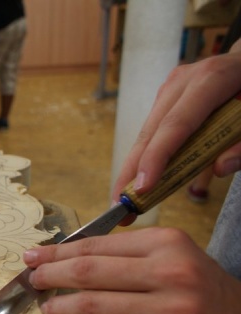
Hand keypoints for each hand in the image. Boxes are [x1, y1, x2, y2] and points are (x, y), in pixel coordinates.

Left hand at [23, 227, 240, 313]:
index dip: (58, 251)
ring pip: (92, 306)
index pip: (98, 245)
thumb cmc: (207, 296)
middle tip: (30, 279)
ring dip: (58, 306)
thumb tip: (67, 257)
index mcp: (169, 245)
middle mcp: (171, 274)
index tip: (34, 255)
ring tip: (44, 305)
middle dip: (50, 275)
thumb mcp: (178, 260)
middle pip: (88, 272)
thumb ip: (130, 256)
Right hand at [113, 43, 240, 205]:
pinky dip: (143, 158)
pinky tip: (137, 181)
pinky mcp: (165, 98)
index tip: (141, 190)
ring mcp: (170, 88)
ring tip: (124, 201)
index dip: (156, 158)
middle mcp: (183, 81)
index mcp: (212, 79)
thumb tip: (220, 168)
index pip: (176, 124)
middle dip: (131, 172)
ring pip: (145, 133)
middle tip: (119, 207)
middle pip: (150, 132)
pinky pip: (151, 131)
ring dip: (132, 168)